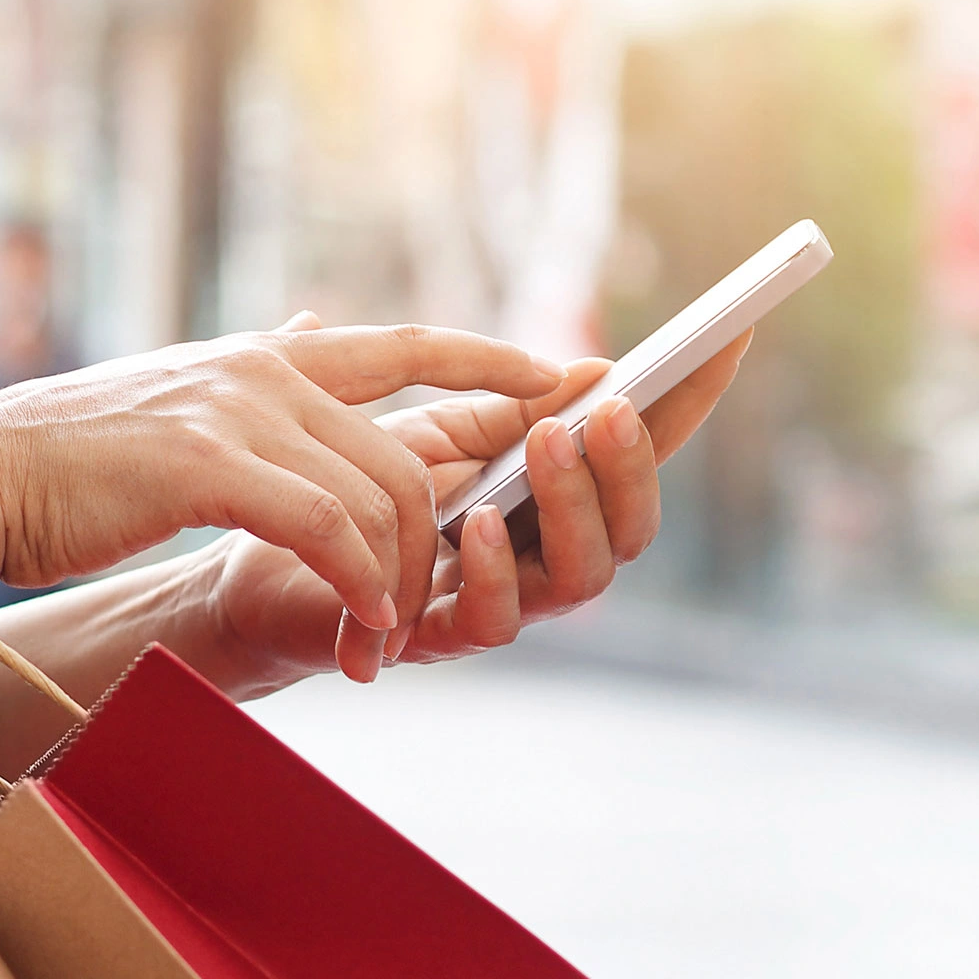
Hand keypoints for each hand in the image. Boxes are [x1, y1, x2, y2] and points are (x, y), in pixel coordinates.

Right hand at [0, 321, 565, 672]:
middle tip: (424, 614)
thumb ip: (263, 373)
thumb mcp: (187, 395)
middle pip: (408, 455)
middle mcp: (268, 373)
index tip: (559, 375)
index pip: (408, 343)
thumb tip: (313, 326)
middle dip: (436, 542)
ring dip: (394, 584)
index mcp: (270, 358)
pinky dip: (357, 586)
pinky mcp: (212, 467)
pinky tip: (357, 630)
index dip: (490, 359)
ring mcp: (242, 414)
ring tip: (381, 640)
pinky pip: (326, 530)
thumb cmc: (78, 458)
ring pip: (378, 498)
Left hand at [202, 325, 751, 683]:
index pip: (636, 454)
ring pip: (584, 578)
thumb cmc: (348, 487)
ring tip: (549, 443)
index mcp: (550, 498)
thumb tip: (590, 368)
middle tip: (611, 407)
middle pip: (632, 527)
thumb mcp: (430, 429)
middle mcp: (541, 557)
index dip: (687, 405)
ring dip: (574, 506)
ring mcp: (499, 602)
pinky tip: (479, 521)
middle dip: (632, 465)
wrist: (254, 552)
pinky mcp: (435, 639)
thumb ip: (500, 403)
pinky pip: (493, 622)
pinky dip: (494, 569)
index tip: (725, 338)